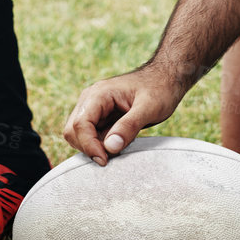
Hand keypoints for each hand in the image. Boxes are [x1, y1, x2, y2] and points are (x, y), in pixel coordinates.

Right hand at [63, 62, 189, 164]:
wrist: (166, 79)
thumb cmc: (160, 89)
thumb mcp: (149, 108)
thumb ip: (129, 126)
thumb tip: (109, 148)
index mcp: (99, 94)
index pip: (79, 125)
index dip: (89, 146)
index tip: (105, 160)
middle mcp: (91, 100)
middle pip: (73, 131)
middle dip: (89, 147)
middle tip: (114, 153)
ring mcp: (94, 108)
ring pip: (79, 136)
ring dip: (95, 147)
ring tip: (121, 143)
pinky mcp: (100, 117)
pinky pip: (91, 136)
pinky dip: (101, 145)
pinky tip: (121, 141)